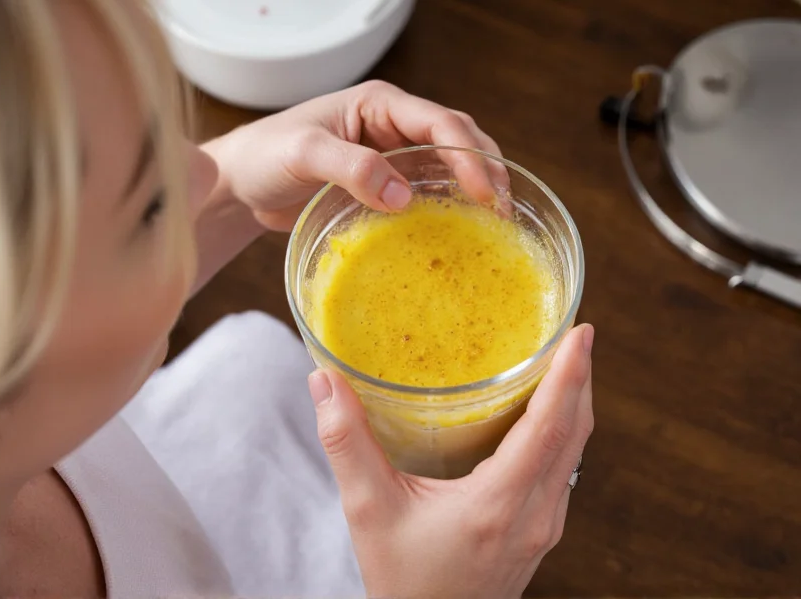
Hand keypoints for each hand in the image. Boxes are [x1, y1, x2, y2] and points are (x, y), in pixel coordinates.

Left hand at [208, 80, 509, 230]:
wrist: (242, 182)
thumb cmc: (266, 155)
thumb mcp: (305, 154)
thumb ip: (351, 168)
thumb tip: (401, 196)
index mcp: (379, 104)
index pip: (439, 123)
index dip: (469, 156)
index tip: (485, 193)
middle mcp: (392, 126)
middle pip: (457, 139)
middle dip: (485, 170)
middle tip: (504, 211)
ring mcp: (390, 156)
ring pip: (447, 166)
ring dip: (474, 189)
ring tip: (496, 222)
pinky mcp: (383, 185)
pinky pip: (425, 192)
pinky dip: (447, 208)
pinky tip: (460, 231)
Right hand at [306, 325, 594, 598]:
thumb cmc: (402, 581)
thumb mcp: (368, 510)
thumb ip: (346, 444)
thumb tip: (324, 382)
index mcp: (498, 505)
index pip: (550, 430)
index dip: (569, 377)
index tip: (581, 334)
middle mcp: (536, 515)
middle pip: (575, 433)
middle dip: (581, 378)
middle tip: (577, 332)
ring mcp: (545, 526)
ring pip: (576, 452)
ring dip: (577, 403)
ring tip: (568, 361)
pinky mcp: (542, 531)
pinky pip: (567, 469)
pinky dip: (565, 430)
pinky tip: (548, 413)